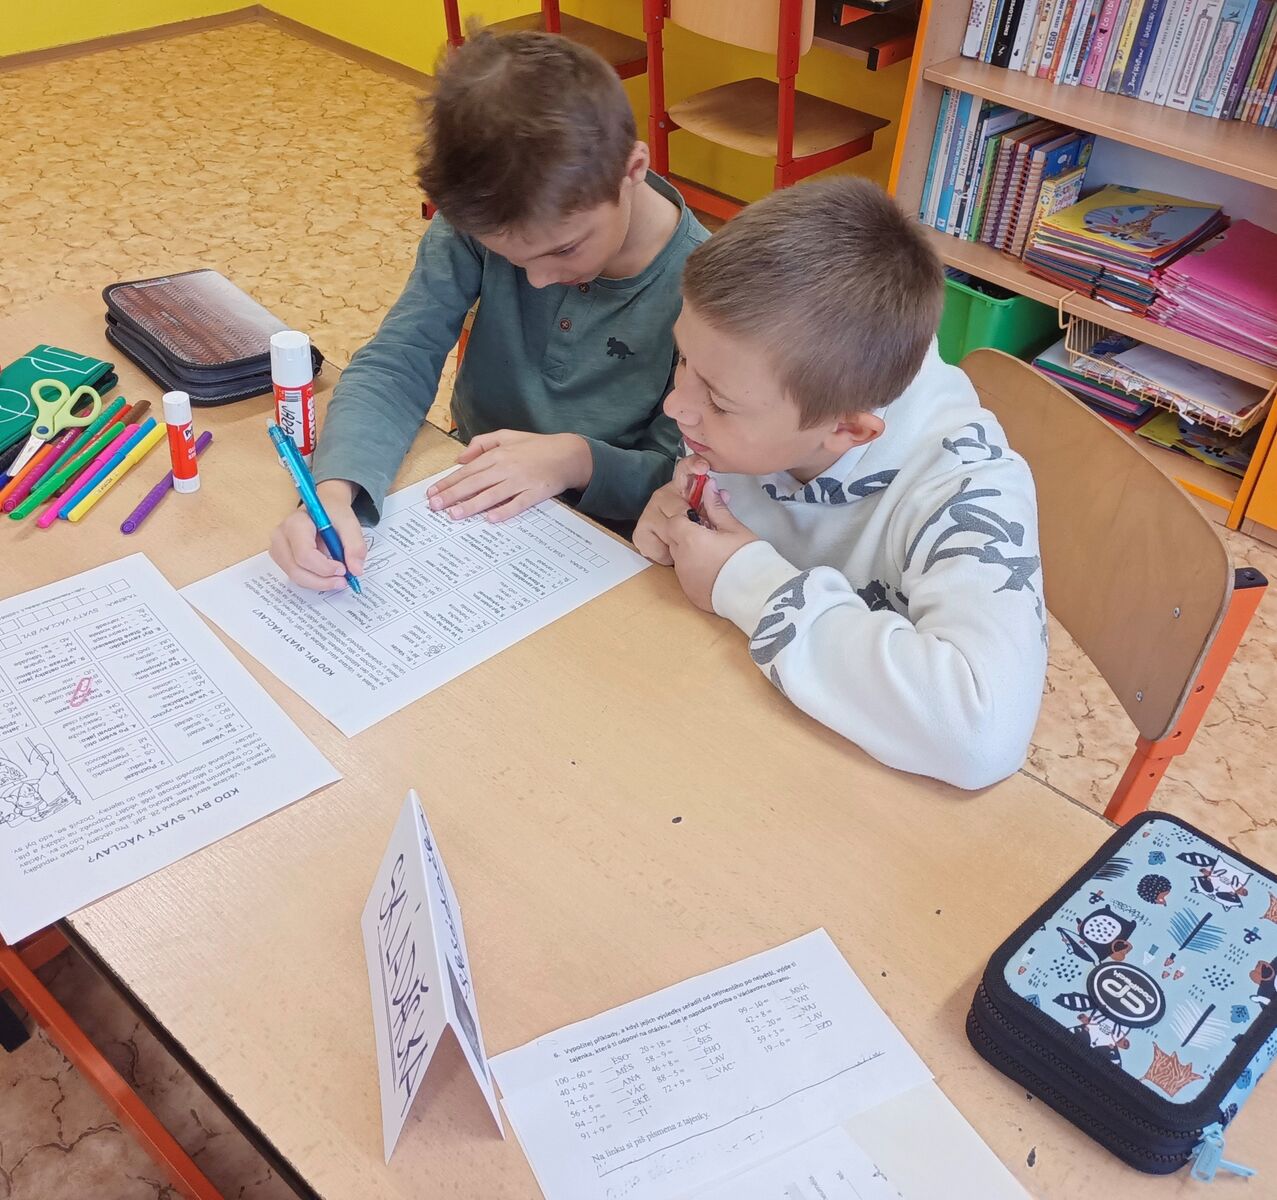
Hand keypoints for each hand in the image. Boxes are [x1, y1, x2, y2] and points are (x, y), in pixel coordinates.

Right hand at [269, 479, 367, 590]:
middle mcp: (281, 537)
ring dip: (319, 583)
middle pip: (296, 569)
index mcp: (295, 523)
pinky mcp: (282, 558)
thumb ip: (355, 546)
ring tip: (338, 579)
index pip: (305, 554)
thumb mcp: (350, 523)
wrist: (324, 507)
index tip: (344, 570)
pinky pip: (297, 576)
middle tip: (343, 581)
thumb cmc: (333, 513)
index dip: (325, 567)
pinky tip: (328, 575)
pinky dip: (314, 580)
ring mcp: (278, 549)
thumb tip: (356, 571)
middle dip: (322, 581)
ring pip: (295, 576)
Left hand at [426, 430, 592, 521]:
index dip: (448, 482)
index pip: (467, 470)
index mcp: (498, 454)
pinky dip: (505, 511)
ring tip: (454, 515)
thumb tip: (460, 458)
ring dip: (472, 505)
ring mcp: (521, 481)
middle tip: (435, 506)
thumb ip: (482, 444)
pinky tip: (491, 519)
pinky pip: (518, 504)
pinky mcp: (536, 493)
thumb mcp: (507, 436)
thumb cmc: (536, 446)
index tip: (433, 492)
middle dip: (452, 495)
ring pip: (492, 495)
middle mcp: (507, 467)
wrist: (568, 454)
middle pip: (475, 483)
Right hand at [632, 455, 712, 564]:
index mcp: (683, 488)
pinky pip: (649, 540)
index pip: (685, 468)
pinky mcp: (641, 530)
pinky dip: (661, 551)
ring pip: (663, 525)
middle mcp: (664, 496)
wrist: (683, 554)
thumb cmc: (697, 534)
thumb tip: (721, 492)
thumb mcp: (714, 521)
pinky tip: (669, 552)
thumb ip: (717, 507)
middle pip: (676, 506)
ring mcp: (650, 511)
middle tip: (695, 532)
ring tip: (682, 544)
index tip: (704, 468)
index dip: (694, 466)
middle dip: (688, 523)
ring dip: (675, 539)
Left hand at [636, 480, 756, 611]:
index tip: (701, 520)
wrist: (756, 593)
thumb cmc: (747, 556)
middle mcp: (681, 559)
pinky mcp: (689, 593)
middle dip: (687, 535)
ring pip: (679, 558)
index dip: (685, 518)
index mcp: (690, 539)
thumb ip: (716, 508)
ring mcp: (684, 578)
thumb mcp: (734, 528)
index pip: (673, 521)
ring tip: (715, 555)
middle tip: (711, 536)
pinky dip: (695, 570)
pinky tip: (714, 571)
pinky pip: (686, 576)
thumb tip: (709, 487)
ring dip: (691, 553)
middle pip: (674, 540)